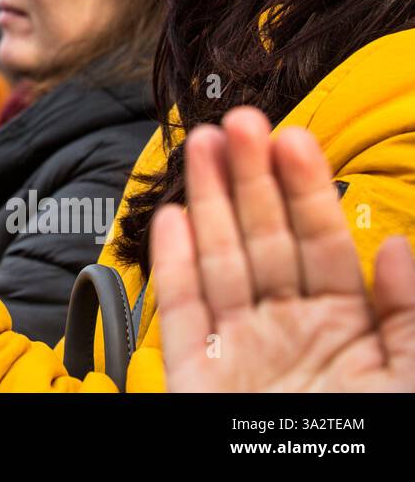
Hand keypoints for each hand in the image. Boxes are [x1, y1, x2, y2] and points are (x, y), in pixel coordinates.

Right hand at [153, 106, 414, 391]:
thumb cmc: (369, 443)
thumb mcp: (412, 380)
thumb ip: (409, 315)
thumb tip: (396, 247)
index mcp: (344, 328)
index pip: (321, 242)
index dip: (305, 188)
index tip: (292, 138)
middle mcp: (289, 328)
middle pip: (265, 238)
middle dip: (250, 176)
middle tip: (239, 122)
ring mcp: (240, 347)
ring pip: (221, 259)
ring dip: (209, 200)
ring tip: (201, 144)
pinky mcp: (196, 371)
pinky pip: (184, 310)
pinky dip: (173, 264)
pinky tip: (173, 217)